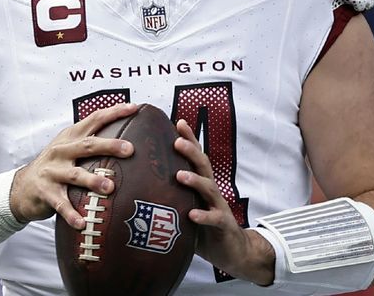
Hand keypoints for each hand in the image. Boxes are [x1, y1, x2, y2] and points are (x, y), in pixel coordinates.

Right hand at [9, 102, 136, 228]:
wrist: (21, 187)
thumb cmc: (54, 166)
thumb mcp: (69, 148)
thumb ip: (91, 141)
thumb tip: (126, 139)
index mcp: (70, 137)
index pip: (94, 119)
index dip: (114, 112)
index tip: (133, 108)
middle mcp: (61, 151)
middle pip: (88, 145)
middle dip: (109, 145)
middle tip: (129, 149)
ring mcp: (52, 172)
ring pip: (75, 174)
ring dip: (93, 180)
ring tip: (110, 187)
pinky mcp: (45, 193)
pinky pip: (61, 204)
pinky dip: (71, 214)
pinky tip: (82, 222)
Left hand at [174, 119, 274, 285]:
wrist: (233, 250)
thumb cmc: (204, 227)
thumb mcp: (187, 207)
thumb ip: (171, 197)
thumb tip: (140, 187)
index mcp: (202, 184)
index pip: (196, 157)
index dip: (190, 139)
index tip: (178, 122)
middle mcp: (211, 191)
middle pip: (202, 165)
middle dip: (191, 151)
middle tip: (177, 141)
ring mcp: (218, 206)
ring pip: (208, 188)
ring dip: (194, 180)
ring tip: (179, 175)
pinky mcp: (223, 225)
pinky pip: (214, 218)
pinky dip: (203, 216)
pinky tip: (192, 214)